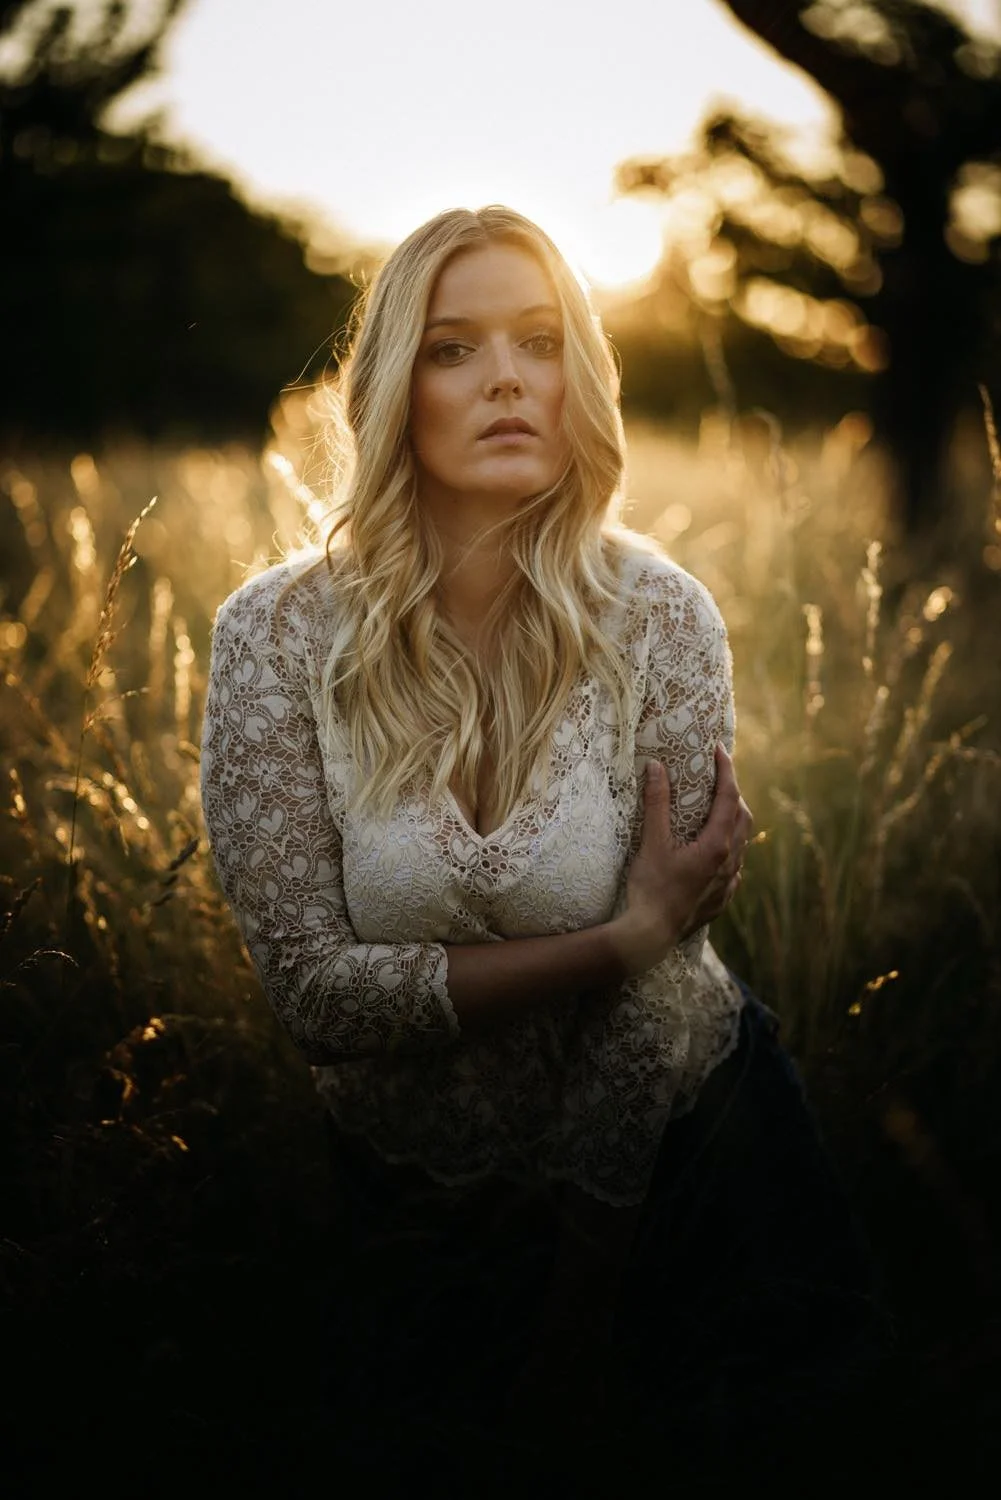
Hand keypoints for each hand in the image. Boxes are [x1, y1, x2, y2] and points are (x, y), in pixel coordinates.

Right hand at [610, 745, 752, 977]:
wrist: (649, 937)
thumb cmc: (649, 889)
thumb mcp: (651, 842)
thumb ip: (656, 803)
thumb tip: (656, 767)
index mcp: (717, 845)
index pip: (729, 797)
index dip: (726, 770)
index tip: (720, 749)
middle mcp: (729, 863)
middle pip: (742, 818)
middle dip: (733, 793)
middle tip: (717, 778)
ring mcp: (727, 884)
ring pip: (741, 844)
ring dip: (732, 821)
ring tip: (715, 810)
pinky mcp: (721, 900)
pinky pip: (734, 868)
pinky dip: (728, 850)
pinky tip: (714, 853)